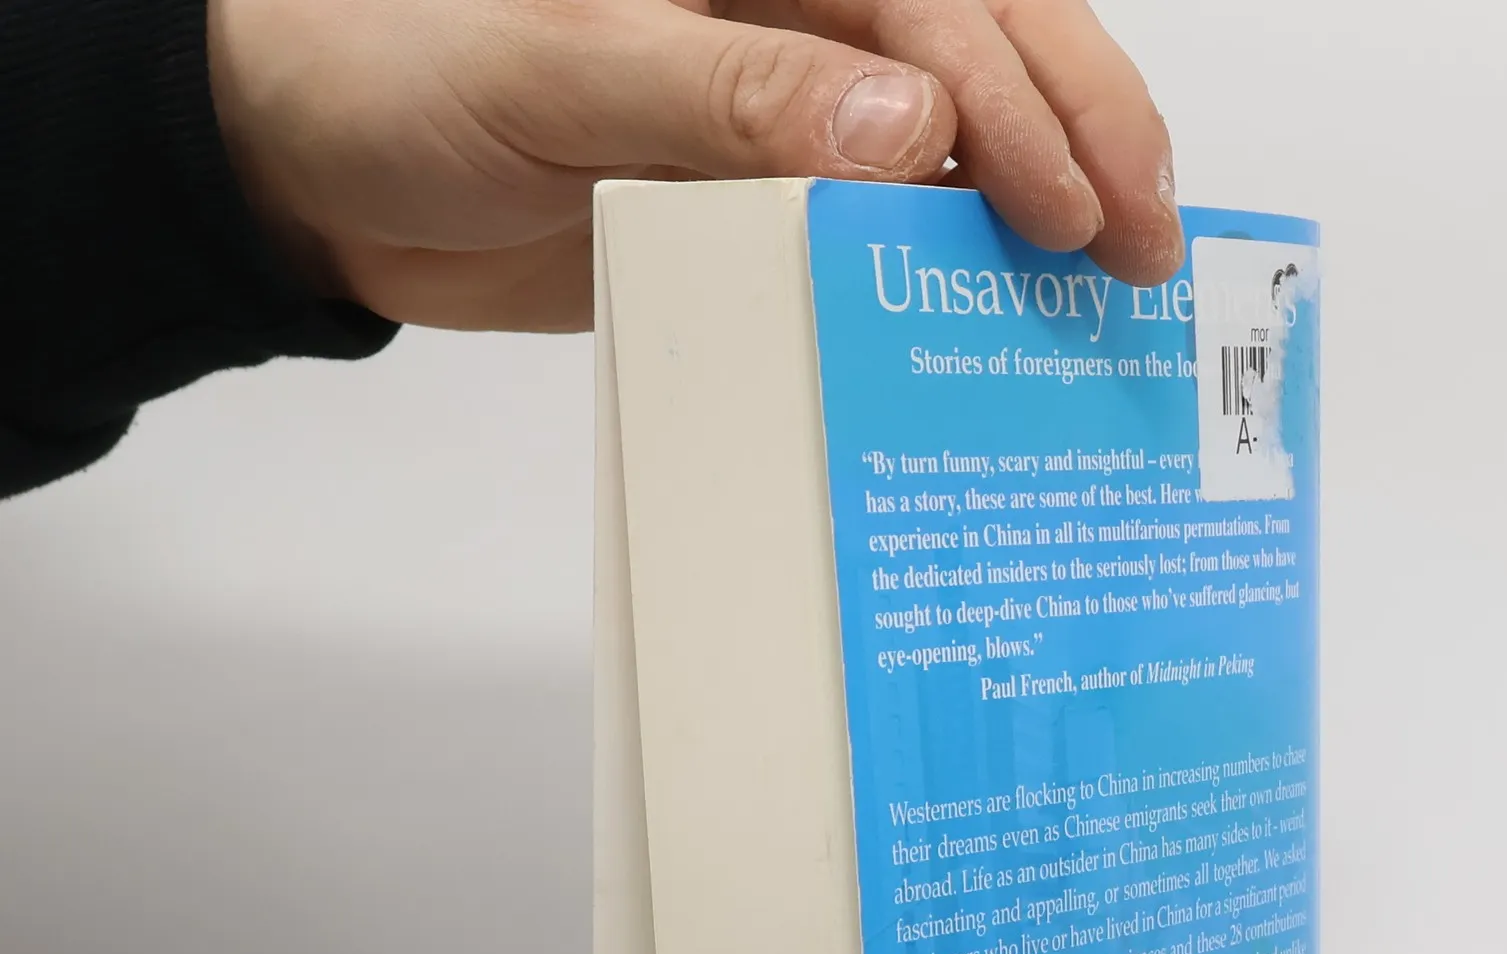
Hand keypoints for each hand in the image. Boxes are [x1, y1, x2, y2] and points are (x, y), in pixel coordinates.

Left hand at [207, 0, 1184, 330]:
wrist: (319, 174)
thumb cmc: (406, 74)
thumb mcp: (558, 68)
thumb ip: (728, 90)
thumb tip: (915, 131)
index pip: (944, 6)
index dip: (1031, 101)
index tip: (1080, 212)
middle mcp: (797, 18)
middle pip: (991, 54)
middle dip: (1085, 144)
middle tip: (1150, 256)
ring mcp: (787, 115)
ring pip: (959, 148)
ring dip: (1041, 217)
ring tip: (1114, 303)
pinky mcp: (762, 208)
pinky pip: (882, 236)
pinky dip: (947, 282)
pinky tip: (999, 333)